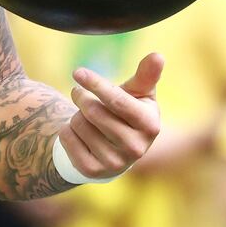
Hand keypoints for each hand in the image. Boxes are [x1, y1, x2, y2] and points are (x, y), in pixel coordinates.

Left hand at [59, 53, 163, 180]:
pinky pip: (67, 138)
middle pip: (94, 111)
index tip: (78, 72)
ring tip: (85, 116)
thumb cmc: (127, 112)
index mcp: (150, 125)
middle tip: (79, 93)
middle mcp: (136, 148)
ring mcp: (115, 162)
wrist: (115, 150)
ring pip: (78, 123)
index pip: (117, 100)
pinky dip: (67, 130)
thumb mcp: (139, 94)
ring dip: (76, 114)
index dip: (96, 84)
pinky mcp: (93, 171)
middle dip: (81, 96)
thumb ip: (146, 75)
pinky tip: (79, 133)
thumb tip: (158, 55)